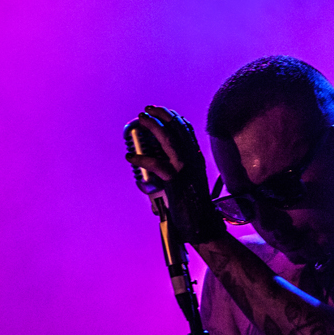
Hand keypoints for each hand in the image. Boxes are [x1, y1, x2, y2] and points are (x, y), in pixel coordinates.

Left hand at [128, 106, 225, 243]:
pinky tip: (131, 157)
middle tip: (148, 108)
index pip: (187, 132)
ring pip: (169, 142)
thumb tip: (165, 164)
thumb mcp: (190, 182)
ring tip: (141, 119)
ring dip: (154, 127)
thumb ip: (181, 169)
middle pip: (179, 130)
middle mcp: (193, 160)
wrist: (203, 226)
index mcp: (197, 159)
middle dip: (163, 115)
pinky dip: (142, 160)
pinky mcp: (177, 182)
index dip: (174, 118)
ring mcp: (186, 170)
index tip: (161, 111)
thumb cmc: (195, 207)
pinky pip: (157, 166)